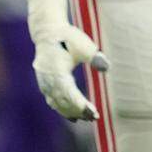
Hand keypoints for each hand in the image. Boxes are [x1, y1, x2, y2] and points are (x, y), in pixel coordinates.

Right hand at [26, 0, 109, 120]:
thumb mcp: (84, 45)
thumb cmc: (68, 38)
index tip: (93, 113)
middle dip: (78, 111)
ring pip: (57, 104)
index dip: (81, 105)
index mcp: (57, 71)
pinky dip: (62, 110)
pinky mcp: (44, 84)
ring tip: (87, 118)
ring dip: (71, 112)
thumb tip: (106, 68)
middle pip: (63, 102)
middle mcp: (49, 80)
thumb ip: (94, 56)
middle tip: (94, 117)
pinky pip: (53, 101)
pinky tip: (73, 117)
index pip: (70, 94)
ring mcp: (45, 84)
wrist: (48, 33)